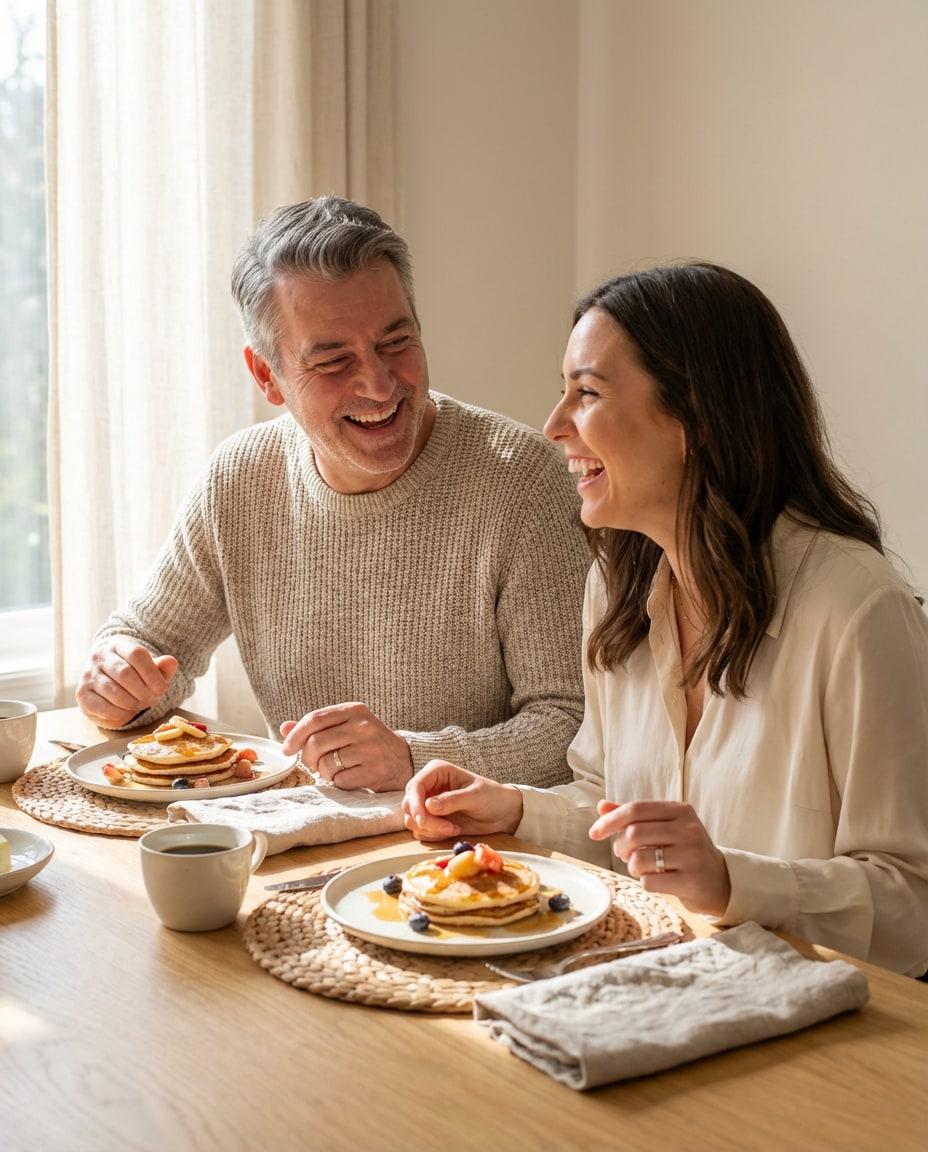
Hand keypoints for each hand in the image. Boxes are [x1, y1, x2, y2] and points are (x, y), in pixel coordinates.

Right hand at [76, 636, 177, 727]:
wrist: (108, 680)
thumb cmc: (135, 673)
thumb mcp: (151, 668)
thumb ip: (163, 667)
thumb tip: (171, 662)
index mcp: (119, 644)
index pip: (136, 654)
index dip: (152, 674)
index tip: (162, 688)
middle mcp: (100, 656)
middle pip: (125, 673)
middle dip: (143, 691)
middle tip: (152, 699)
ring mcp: (88, 674)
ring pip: (114, 692)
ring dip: (133, 703)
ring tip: (140, 704)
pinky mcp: (82, 693)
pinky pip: (102, 707)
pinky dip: (119, 713)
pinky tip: (127, 711)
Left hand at [280, 702, 412, 792]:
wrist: (403, 760)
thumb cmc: (367, 742)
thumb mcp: (345, 726)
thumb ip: (316, 727)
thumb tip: (284, 728)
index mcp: (354, 710)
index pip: (314, 719)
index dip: (295, 735)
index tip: (287, 749)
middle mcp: (363, 726)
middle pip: (316, 743)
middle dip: (307, 757)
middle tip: (313, 763)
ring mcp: (370, 749)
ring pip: (326, 764)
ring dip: (324, 772)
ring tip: (336, 769)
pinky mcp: (374, 771)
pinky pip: (340, 780)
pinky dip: (339, 782)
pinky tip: (349, 776)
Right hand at [402, 759, 523, 841]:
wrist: (501, 813)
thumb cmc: (491, 797)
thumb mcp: (475, 796)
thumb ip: (453, 800)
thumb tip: (429, 805)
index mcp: (437, 771)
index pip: (414, 786)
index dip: (414, 804)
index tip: (423, 820)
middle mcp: (428, 786)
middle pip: (408, 805)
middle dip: (425, 821)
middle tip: (449, 828)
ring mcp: (427, 804)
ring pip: (412, 820)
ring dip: (431, 829)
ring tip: (454, 828)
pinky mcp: (430, 820)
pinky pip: (421, 831)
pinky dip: (434, 835)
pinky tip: (452, 830)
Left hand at [590, 799, 730, 916]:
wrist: (719, 880)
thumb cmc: (684, 850)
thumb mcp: (665, 827)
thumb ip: (634, 816)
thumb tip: (602, 806)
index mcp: (680, 810)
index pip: (636, 809)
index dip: (610, 821)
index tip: (594, 833)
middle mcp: (688, 829)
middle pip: (634, 833)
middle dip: (620, 847)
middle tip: (625, 855)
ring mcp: (692, 855)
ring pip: (639, 859)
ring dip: (632, 867)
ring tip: (642, 868)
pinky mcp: (691, 881)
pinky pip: (649, 882)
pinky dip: (645, 883)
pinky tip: (658, 880)